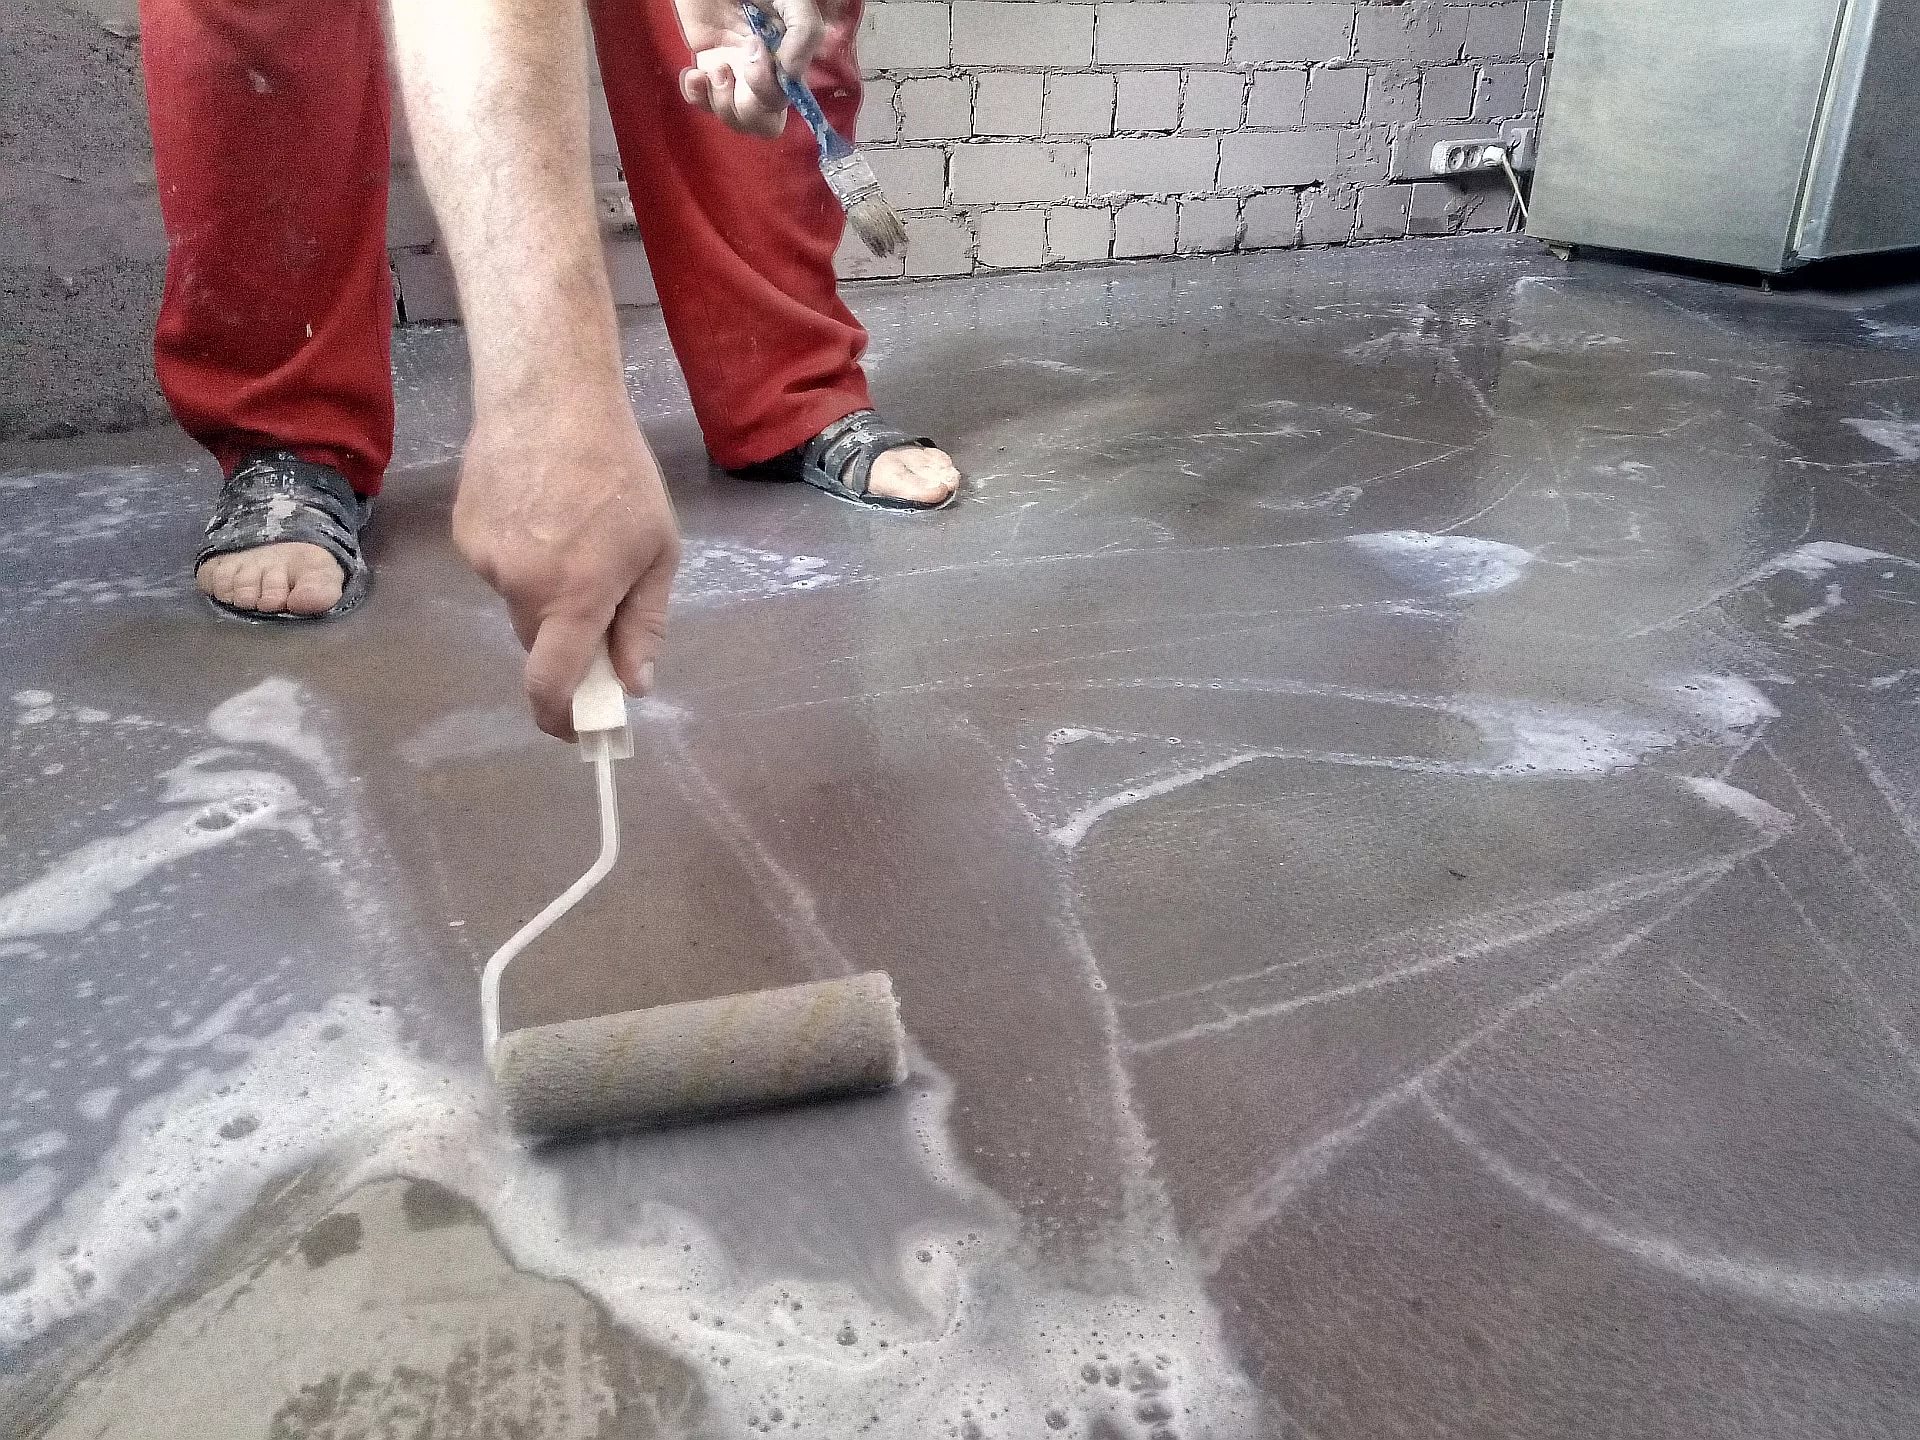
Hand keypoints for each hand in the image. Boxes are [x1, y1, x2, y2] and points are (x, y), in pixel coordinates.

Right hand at [452, 393, 681, 738]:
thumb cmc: (620, 471)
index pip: (551, 683)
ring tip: (570, 523)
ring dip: (544, 584)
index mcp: (574, 597)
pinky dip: (520, 551)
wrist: (549, 394)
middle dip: (564, 635)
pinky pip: (498, 563)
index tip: (577, 730)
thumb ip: (644, 624)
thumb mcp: (658, 550)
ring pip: (517, 598)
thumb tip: (634, 686)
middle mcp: (519, 586)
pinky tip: (538, 506)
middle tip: (596, 592)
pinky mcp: (463, 531)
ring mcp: (484, 559)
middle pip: (537, 640)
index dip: (561, 719)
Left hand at [672, 0, 824, 137]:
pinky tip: (694, 72)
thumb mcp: (794, 0)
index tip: (756, 53)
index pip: (783, 105)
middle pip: (761, 124)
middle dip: (746, 110)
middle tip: (730, 70)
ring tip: (713, 67)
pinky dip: (695, 94)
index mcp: (786, 64)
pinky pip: (700, 101)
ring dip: (719, 101)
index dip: (768, 93)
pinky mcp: (704, 65)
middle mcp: (761, 75)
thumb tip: (791, 75)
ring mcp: (732, 73)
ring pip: (731, 118)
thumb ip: (805, 33)